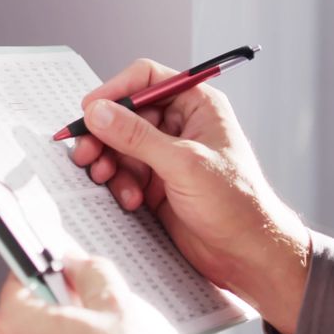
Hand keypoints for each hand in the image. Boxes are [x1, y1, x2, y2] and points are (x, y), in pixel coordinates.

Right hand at [69, 58, 310, 333]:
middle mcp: (181, 126)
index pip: (147, 79)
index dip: (116, 91)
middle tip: (84, 152)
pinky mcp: (158, 184)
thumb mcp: (184, 164)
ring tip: (104, 178)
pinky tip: (130, 201)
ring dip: (109, 163)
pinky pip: (125, 174)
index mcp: (198, 105)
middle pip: (126, 114)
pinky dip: (119, 185)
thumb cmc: (238, 204)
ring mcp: (168, 156)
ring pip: (120, 146)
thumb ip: (137, 137)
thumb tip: (99, 112)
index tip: (89, 110)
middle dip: (104, 134)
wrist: (248, 254)